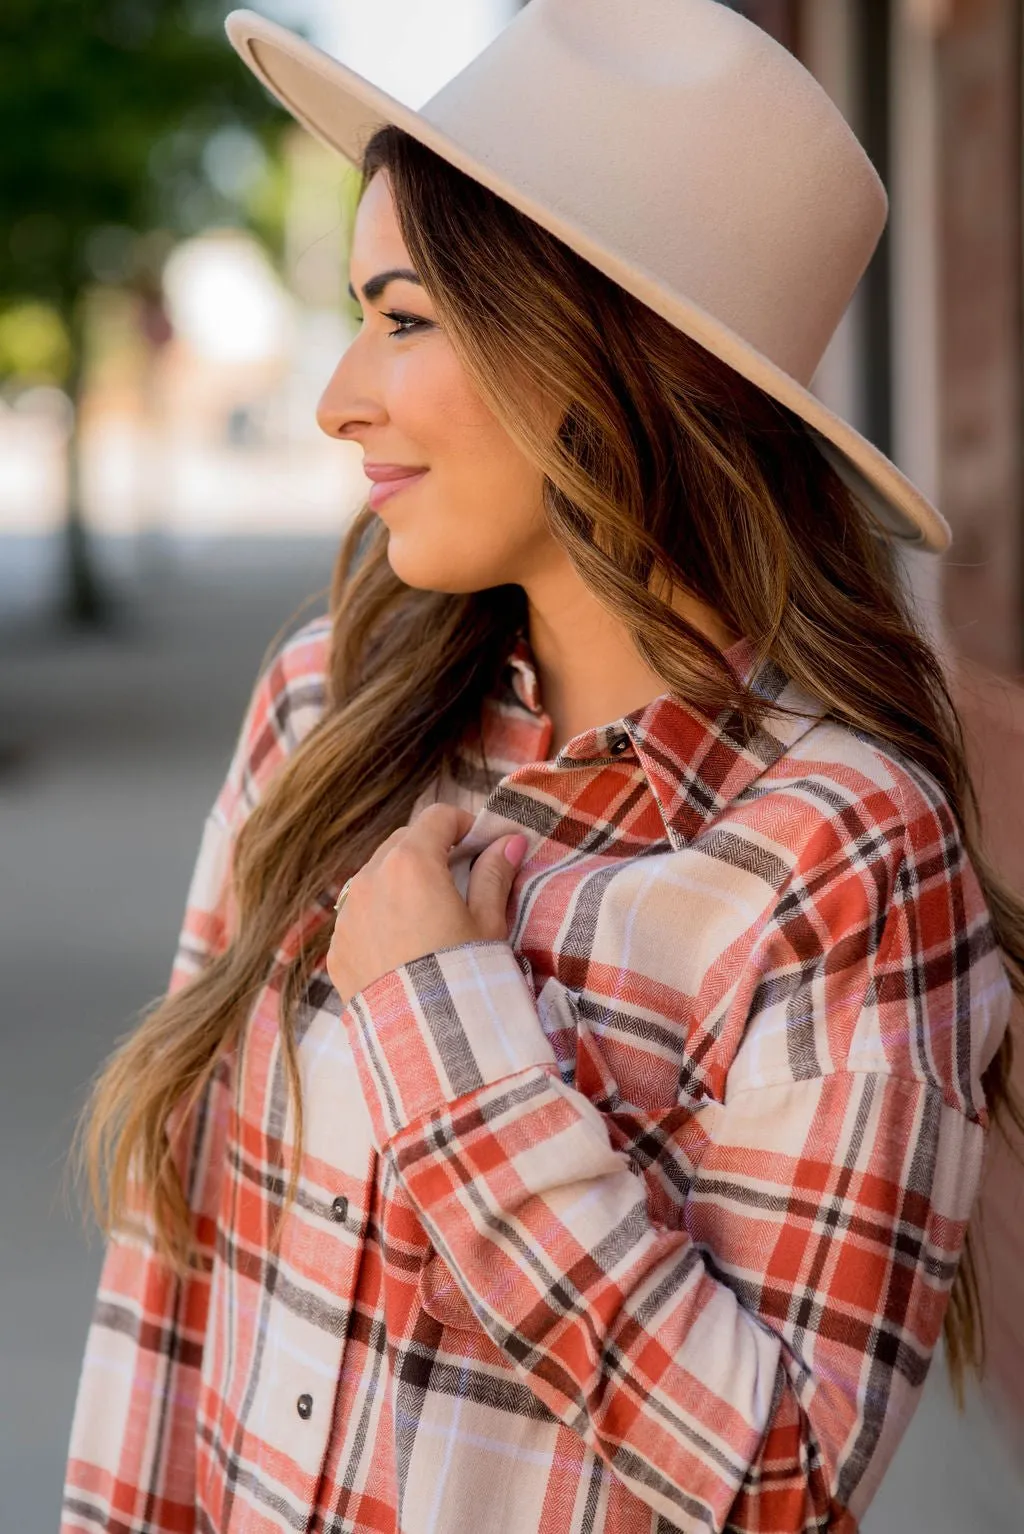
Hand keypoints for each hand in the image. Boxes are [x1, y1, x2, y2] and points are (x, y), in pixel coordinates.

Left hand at [326, 804, 527, 1008]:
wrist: (427, 1041)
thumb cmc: (465, 976)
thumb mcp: (489, 923)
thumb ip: (494, 875)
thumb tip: (509, 842)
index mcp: (412, 863)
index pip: (436, 817)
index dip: (462, 824)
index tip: (479, 843)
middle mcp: (370, 879)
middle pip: (402, 842)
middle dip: (430, 851)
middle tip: (457, 878)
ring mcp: (347, 914)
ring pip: (375, 877)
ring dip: (400, 882)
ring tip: (428, 915)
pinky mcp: (338, 947)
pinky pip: (359, 916)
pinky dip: (379, 917)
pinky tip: (403, 946)